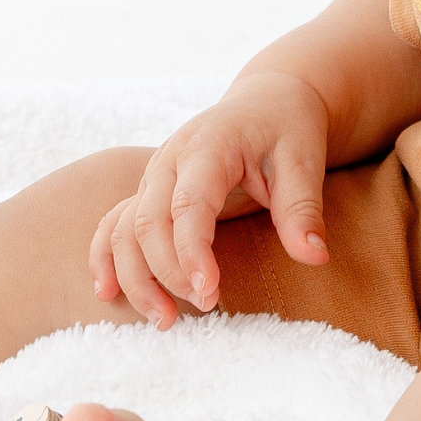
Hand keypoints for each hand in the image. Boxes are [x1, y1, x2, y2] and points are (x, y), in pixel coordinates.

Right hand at [91, 72, 330, 327]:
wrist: (268, 100)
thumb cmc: (287, 127)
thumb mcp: (304, 160)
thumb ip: (302, 208)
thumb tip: (315, 257)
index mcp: (208, 147)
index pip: (189, 205)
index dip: (192, 252)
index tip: (209, 292)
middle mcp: (171, 159)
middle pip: (148, 222)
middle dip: (167, 274)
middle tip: (205, 308)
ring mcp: (155, 175)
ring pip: (125, 228)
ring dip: (135, 277)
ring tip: (164, 320)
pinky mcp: (150, 189)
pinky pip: (115, 222)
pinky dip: (106, 256)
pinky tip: (106, 291)